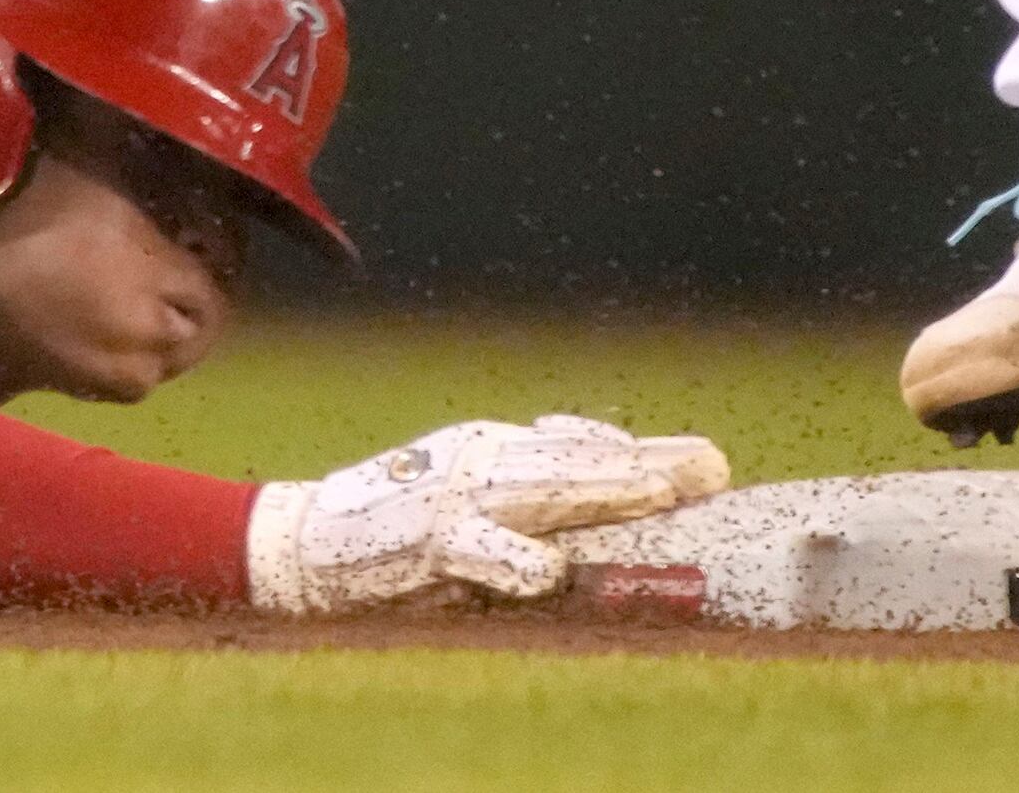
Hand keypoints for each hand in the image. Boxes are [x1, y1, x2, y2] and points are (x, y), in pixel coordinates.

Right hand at [243, 413, 730, 613]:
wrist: (308, 545)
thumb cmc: (396, 524)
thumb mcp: (468, 493)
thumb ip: (527, 489)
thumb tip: (601, 474)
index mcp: (492, 450)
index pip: (577, 449)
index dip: (641, 454)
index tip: (707, 462)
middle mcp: (478, 462)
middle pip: (573, 462)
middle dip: (643, 464)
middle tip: (710, 467)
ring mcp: (451, 498)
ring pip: (537, 492)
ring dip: (599, 490)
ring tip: (656, 491)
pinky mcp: (422, 540)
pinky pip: (475, 551)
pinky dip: (512, 560)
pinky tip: (551, 570)